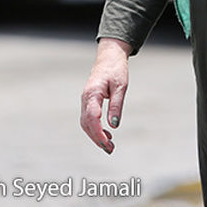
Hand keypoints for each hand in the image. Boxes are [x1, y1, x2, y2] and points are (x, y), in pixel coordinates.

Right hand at [80, 38, 131, 154]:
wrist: (109, 57)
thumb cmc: (116, 70)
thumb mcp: (121, 87)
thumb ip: (116, 105)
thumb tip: (114, 125)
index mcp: (92, 94)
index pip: (92, 118)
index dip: (98, 133)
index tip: (107, 143)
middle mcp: (85, 99)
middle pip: (87, 124)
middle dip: (97, 138)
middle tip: (110, 149)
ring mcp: (85, 101)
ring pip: (86, 123)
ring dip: (95, 136)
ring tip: (109, 146)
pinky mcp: (88, 102)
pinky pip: (88, 119)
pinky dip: (95, 129)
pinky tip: (107, 135)